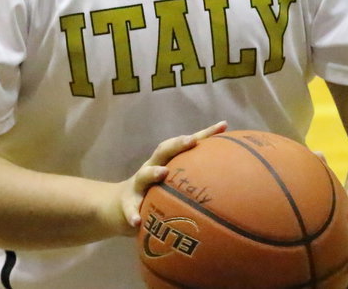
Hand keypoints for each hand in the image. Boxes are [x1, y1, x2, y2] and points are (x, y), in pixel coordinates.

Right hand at [109, 121, 227, 235]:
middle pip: (163, 151)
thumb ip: (193, 181)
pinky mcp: (127, 205)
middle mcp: (151, 168)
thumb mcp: (172, 184)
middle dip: (177, 144)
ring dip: (153, 172)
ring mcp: (137, 186)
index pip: (186, 144)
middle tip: (190, 141)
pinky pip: (130, 209)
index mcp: (166, 162)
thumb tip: (230, 183)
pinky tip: (137, 221)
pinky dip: (133, 214)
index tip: (224, 126)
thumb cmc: (154, 193)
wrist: (117, 207)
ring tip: (162, 173)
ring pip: (143, 175)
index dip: (205, 134)